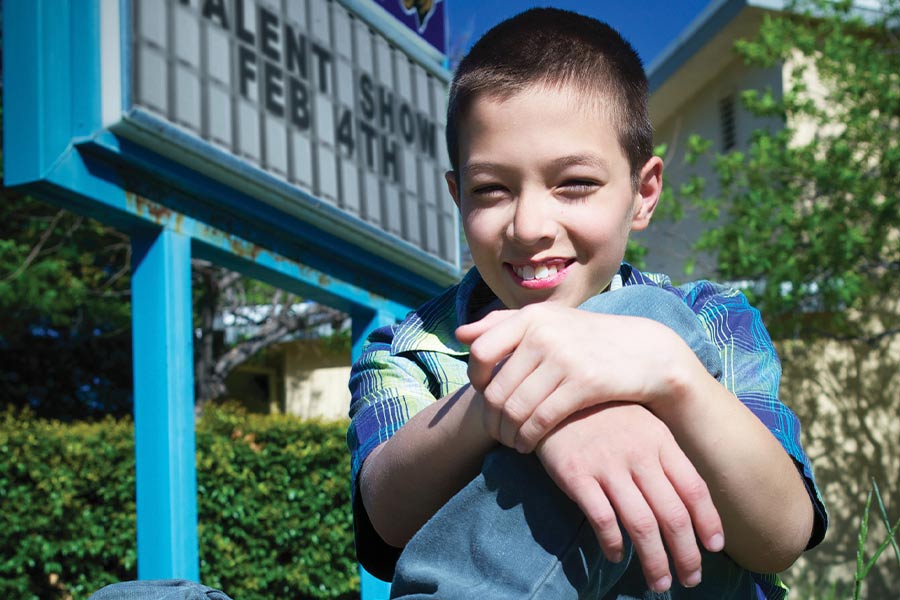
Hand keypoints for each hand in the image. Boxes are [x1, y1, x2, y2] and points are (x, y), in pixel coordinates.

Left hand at [456, 303, 692, 451]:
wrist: (645, 352)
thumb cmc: (587, 340)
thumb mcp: (547, 322)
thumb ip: (502, 325)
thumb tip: (461, 334)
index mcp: (530, 317)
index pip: (480, 353)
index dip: (475, 380)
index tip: (485, 394)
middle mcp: (543, 333)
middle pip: (495, 388)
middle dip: (490, 419)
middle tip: (495, 434)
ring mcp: (564, 357)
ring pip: (514, 408)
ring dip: (506, 434)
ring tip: (510, 442)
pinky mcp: (584, 382)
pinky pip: (540, 419)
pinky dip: (527, 439)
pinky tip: (527, 447)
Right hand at [535, 402, 724, 592]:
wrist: (554, 396)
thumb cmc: (603, 414)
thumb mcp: (641, 425)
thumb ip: (663, 457)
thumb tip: (687, 501)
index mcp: (660, 441)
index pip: (694, 488)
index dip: (708, 522)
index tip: (714, 547)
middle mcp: (639, 455)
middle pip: (672, 515)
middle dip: (686, 554)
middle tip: (690, 579)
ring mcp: (607, 466)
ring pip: (641, 524)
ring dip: (654, 560)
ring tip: (659, 582)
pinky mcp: (577, 475)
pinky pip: (603, 520)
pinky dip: (613, 544)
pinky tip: (616, 555)